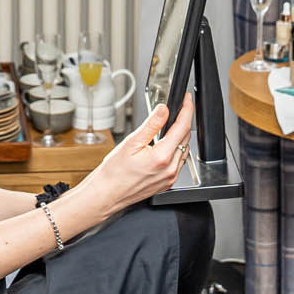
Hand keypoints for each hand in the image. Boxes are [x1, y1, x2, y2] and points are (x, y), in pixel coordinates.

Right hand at [85, 95, 195, 213]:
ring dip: (180, 136)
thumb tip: (164, 110)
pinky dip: (176, 150)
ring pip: (184, 150)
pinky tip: (165, 146)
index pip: (182, 127)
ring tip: (169, 127)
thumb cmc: (114, 172)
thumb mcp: (131, 142)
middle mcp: (170, 169)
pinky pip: (179, 162)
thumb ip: (151, 124)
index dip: (186, 110)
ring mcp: (170, 177)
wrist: (107, 194)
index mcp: (162, 157)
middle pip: (185, 138)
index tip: (186, 100)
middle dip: (183, 121)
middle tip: (176, 110)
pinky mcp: (168, 183)